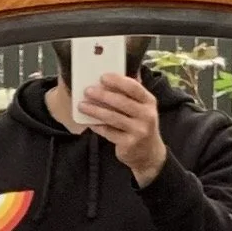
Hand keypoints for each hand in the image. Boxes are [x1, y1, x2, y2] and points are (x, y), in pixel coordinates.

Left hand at [76, 71, 166, 186]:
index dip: (117, 81)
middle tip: (87, 91)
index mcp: (149, 102)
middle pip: (121, 102)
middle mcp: (146, 116)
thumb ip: (131, 94)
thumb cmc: (141, 124)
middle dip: (102, 95)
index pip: (133, 87)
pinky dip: (97, 126)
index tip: (102, 77)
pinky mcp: (128, 144)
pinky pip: (108, 132)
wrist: (149, 154)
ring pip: (112, 117)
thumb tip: (112, 76)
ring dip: (95, 110)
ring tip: (82, 105)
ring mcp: (138, 131)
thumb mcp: (143, 108)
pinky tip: (89, 121)